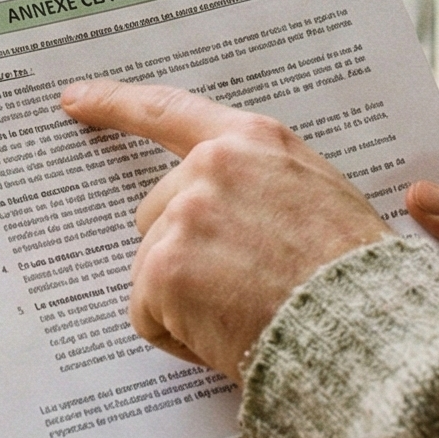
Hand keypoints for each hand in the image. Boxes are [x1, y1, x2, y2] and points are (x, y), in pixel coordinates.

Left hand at [58, 81, 389, 381]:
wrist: (363, 327)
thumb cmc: (353, 274)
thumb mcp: (318, 193)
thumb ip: (260, 179)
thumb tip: (221, 203)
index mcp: (251, 139)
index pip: (168, 111)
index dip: (115, 104)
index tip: (74, 101)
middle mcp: (210, 166)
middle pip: (155, 212)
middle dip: (183, 251)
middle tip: (243, 284)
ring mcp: (182, 216)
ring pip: (152, 268)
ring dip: (185, 298)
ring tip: (248, 312)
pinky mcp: (163, 269)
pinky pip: (148, 315)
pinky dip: (179, 336)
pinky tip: (226, 335)